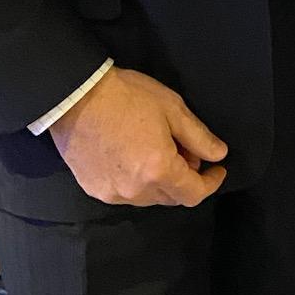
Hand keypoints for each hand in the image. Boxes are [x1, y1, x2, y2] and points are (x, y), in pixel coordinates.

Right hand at [49, 66, 227, 206]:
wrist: (75, 96)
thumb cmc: (127, 97)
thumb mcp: (172, 109)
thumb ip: (199, 137)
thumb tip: (218, 155)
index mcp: (158, 171)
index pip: (193, 194)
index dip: (210, 183)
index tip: (217, 170)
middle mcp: (135, 191)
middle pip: (171, 198)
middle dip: (185, 178)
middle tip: (185, 150)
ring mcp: (112, 194)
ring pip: (149, 198)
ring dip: (161, 181)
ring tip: (158, 150)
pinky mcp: (93, 190)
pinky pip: (126, 194)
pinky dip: (138, 182)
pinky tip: (134, 157)